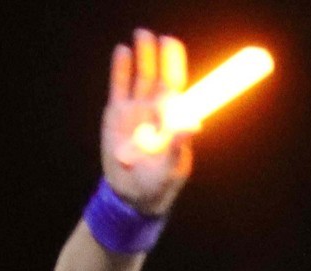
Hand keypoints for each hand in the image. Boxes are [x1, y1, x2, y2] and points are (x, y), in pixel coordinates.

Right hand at [101, 30, 193, 212]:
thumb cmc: (158, 184)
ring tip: (142, 35)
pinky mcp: (116, 113)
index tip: (174, 46)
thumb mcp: (170, 168)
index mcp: (173, 122)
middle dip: (160, 57)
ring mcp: (136, 110)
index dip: (176, 66)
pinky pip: (119, 86)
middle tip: (161, 37)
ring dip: (142, 56)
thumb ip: (179, 144)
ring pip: (140, 76)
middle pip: (159, 77)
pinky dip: (120, 69)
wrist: (131, 196)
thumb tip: (194, 123)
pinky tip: (123, 52)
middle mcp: (156, 112)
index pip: (177, 88)